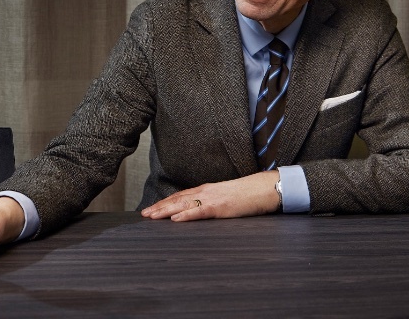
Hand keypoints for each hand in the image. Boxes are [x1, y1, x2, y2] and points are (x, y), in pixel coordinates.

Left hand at [139, 170, 279, 221]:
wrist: (263, 189)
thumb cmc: (247, 195)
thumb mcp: (224, 198)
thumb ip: (211, 203)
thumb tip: (200, 212)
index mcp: (206, 190)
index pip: (180, 196)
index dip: (164, 203)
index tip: (151, 209)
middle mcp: (205, 192)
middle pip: (177, 200)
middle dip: (159, 207)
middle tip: (144, 215)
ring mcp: (211, 199)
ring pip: (183, 205)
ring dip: (166, 211)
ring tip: (152, 216)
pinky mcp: (220, 207)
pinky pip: (199, 212)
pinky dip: (186, 216)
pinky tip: (175, 220)